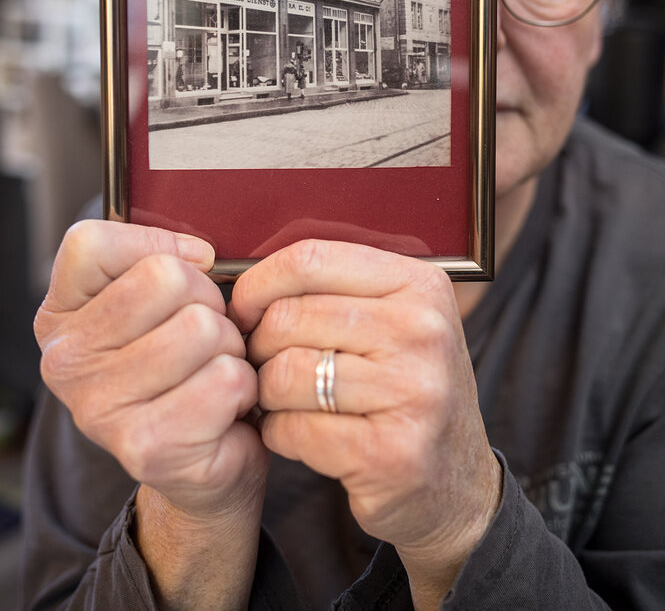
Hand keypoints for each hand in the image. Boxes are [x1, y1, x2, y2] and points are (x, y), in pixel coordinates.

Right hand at [35, 220, 268, 519]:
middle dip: (208, 303)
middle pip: (166, 278)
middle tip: (206, 340)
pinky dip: (243, 388)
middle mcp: (65, 362)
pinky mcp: (146, 448)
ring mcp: (99, 408)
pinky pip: (226, 379)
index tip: (179, 278)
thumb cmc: (185, 368)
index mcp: (61, 317)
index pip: (91, 244)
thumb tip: (199, 254)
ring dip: (230, 348)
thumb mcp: (161, 302)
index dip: (154, 247)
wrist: (198, 465)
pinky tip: (225, 407)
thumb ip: (165, 260)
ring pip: (202, 327)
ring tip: (214, 372)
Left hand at [231, 239, 500, 604]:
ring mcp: (413, 392)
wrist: (456, 482)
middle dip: (258, 347)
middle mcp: (423, 330)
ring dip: (267, 395)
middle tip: (264, 367)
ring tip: (284, 403)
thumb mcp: (391, 321)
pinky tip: (299, 436)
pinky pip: (293, 428)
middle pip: (288, 317)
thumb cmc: (405, 389)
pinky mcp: (392, 453)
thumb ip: (333, 290)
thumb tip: (242, 281)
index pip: (310, 259)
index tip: (243, 310)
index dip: (258, 284)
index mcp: (419, 284)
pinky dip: (279, 434)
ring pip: (284, 373)